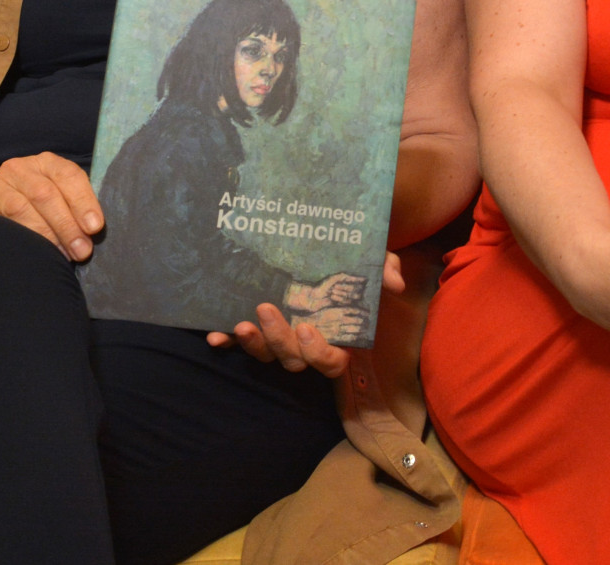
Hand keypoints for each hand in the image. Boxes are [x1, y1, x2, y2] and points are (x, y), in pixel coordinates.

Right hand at [0, 152, 102, 260]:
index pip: (68, 175)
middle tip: (81, 250)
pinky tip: (33, 253)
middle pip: (45, 194)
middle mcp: (20, 168)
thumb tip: (94, 231)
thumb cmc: (43, 205)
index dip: (83, 201)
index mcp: (46, 162)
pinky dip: (19, 239)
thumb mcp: (61, 195)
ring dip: (44, 235)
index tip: (95, 227)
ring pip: (20, 209)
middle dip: (66, 225)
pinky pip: (0, 224)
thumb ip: (77, 206)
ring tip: (60, 255)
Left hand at [204, 254, 404, 374]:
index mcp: (336, 334)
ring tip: (242, 323)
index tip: (308, 329)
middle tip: (266, 309)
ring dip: (253, 345)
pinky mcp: (256, 328)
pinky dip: (228, 341)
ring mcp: (279, 338)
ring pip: (266, 356)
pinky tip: (215, 335)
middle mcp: (306, 343)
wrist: (320, 247)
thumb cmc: (349, 261)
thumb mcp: (371, 259)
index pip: (332, 363)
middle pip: (293, 361)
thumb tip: (394, 282)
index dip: (319, 354)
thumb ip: (384, 268)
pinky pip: (239, 343)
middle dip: (279, 340)